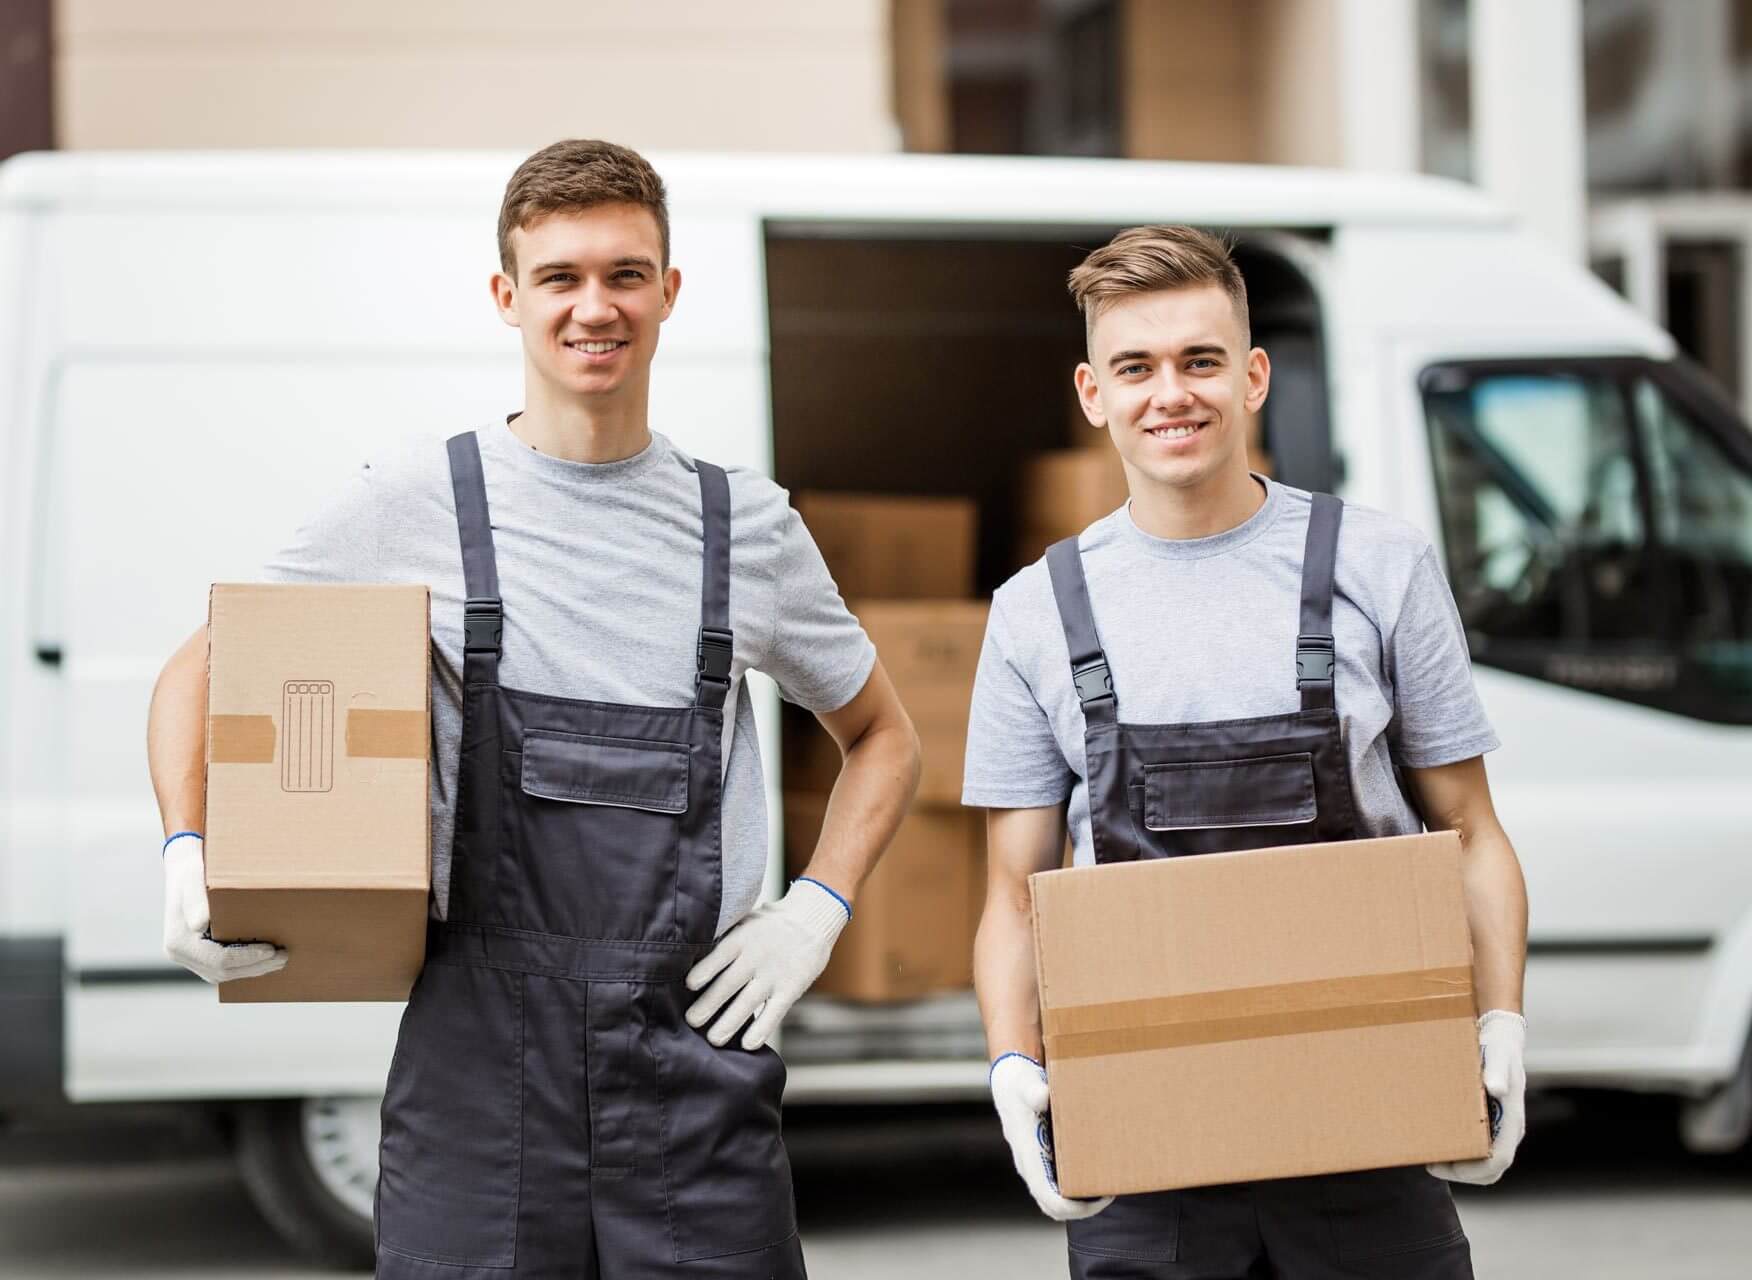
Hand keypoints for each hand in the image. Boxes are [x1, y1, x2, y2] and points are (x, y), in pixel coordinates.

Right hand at [162, 834, 287, 983]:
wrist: (184, 870)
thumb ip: (196, 900)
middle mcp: (180, 954)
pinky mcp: (198, 955)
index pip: (217, 960)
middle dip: (255, 966)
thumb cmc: (194, 872)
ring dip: (253, 969)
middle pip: (222, 972)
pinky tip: (265, 958)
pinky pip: (222, 968)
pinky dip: (245, 965)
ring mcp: (189, 957)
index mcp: (178, 941)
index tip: (271, 950)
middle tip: (284, 957)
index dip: (246, 958)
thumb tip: (200, 924)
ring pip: (223, 973)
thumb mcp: (194, 879)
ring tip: (279, 959)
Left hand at [684, 878, 848, 1049]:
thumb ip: (725, 938)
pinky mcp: (790, 989)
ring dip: (729, 1023)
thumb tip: (692, 956)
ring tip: (714, 1039)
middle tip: (692, 1021)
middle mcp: (756, 957)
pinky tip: (748, 1044)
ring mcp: (774, 975)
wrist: (812, 918)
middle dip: (708, 1005)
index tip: (688, 986)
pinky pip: (774, 1013)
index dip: (703, 972)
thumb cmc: (770, 923)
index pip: (718, 956)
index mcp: (741, 938)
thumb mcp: (745, 922)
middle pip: (728, 984)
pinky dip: (761, 1029)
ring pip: (748, 1003)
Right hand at [990, 1052, 1112, 1220]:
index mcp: (1027, 1155)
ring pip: (1057, 1199)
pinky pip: (1058, 1185)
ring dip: (1081, 1200)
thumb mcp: (1025, 1083)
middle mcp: (1030, 1166)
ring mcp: (1035, 1165)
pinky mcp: (1042, 1160)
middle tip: (1110, 1192)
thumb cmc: (1019, 1084)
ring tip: (1106, 1185)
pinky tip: (1095, 1171)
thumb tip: (1043, 1096)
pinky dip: (1077, 1187)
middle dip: (1084, 1208)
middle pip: (1055, 1207)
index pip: (1049, 1198)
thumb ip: (1033, 1090)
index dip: (1075, 1208)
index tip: (1101, 1197)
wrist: (1008, 1082)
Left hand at [1429, 1009, 1526, 1184]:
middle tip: (1430, 1164)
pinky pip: (1480, 1151)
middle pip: (1491, 1170)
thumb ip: (1497, 1071)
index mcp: (1513, 1120)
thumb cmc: (1499, 1049)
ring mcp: (1502, 1130)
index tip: (1443, 1164)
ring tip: (1431, 1158)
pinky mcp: (1492, 1125)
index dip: (1473, 1170)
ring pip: (1486, 1164)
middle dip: (1462, 1174)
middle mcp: (1510, 1130)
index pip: (1499, 1160)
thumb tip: (1495, 1089)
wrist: (1503, 1041)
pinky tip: (1441, 1144)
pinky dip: (1462, 1155)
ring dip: (1461, 1168)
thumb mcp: (1497, 1056)